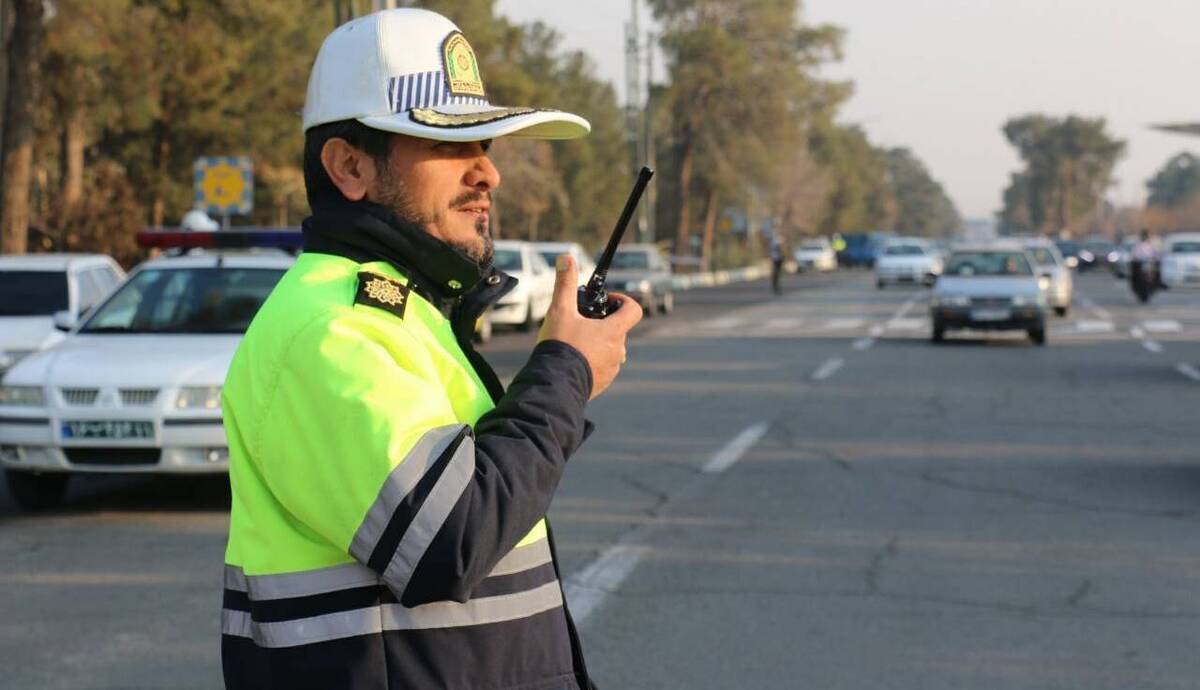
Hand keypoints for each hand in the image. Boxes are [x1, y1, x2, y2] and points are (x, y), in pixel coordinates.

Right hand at [538, 254, 641, 399]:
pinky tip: (572, 361)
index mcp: (614, 331)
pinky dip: (591, 361)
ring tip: (573, 343)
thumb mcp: (560, 311)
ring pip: (609, 349)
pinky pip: (602, 367)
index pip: (633, 310)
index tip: (607, 301)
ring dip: (596, 343)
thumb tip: (566, 257)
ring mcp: (612, 369)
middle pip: (617, 330)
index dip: (622, 301)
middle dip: (602, 323)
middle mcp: (618, 350)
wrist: (554, 385)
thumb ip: (564, 284)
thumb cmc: (560, 346)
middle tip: (580, 322)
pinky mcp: (603, 383)